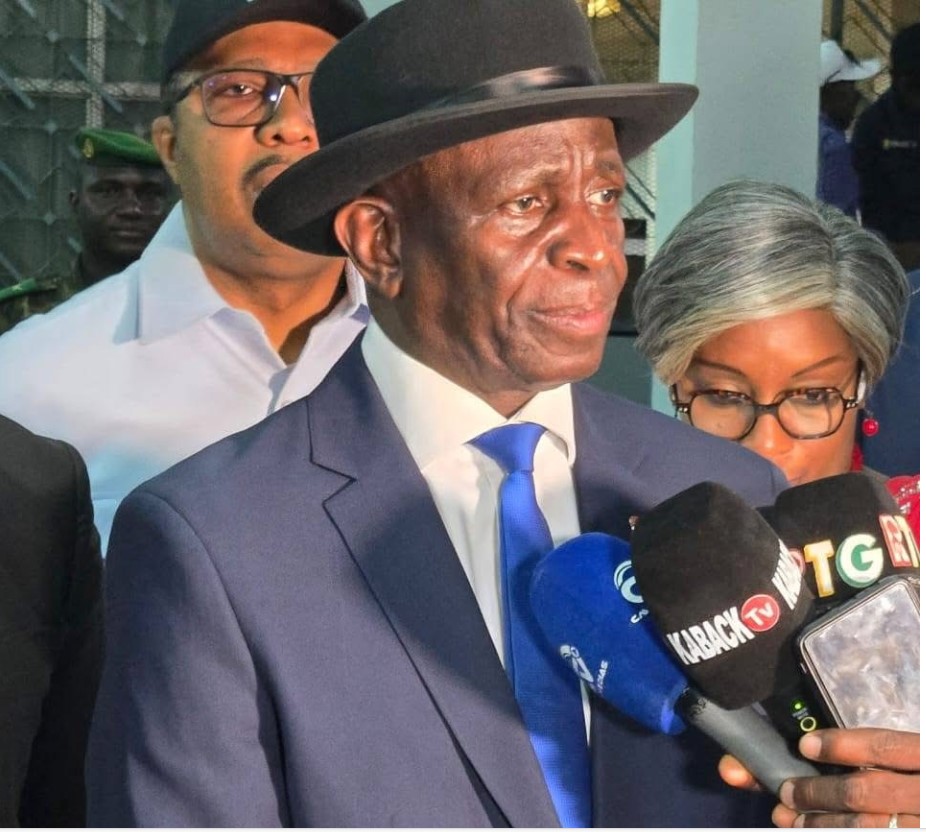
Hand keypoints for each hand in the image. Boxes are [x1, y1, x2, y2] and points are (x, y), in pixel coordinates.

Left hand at [719, 728, 919, 826]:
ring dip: (822, 823)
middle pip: (863, 791)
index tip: (805, 745)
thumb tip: (842, 753)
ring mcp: (920, 825)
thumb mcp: (924, 756)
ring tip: (793, 820)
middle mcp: (925, 795)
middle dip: (818, 792)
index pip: (882, 747)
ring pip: (864, 826)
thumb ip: (899, 756)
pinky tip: (819, 831)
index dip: (840, 746)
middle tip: (787, 792)